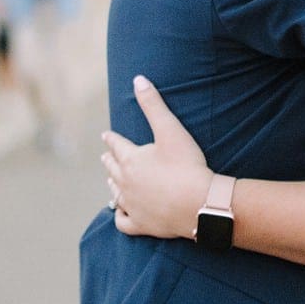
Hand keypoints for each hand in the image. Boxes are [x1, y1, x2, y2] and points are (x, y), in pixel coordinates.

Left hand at [101, 75, 214, 240]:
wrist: (199, 203)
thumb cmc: (186, 165)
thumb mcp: (170, 129)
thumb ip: (153, 104)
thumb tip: (138, 79)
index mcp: (131, 159)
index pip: (116, 145)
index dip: (111, 139)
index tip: (105, 135)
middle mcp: (126, 183)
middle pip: (112, 169)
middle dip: (109, 160)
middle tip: (106, 156)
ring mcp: (132, 205)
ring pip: (115, 193)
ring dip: (112, 184)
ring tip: (112, 180)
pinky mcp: (141, 224)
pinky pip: (123, 220)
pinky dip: (119, 215)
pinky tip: (120, 211)